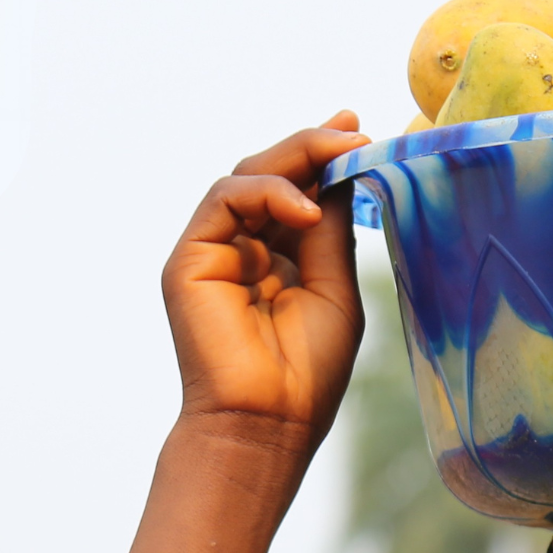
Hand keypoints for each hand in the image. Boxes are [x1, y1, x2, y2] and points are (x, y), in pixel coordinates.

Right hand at [111, 113, 373, 552]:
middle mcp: (245, 250)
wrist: (268, 422)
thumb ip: (331, 231)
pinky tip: (303, 210)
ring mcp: (215, 252)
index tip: (361, 130)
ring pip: (247, 177)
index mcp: (281, 260)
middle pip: (273, 176)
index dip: (326, 158)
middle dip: (314, 147)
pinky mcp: (191, 258)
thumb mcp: (336, 289)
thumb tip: (342, 169)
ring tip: (340, 155)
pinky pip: (224, 199)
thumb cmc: (307, 372)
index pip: (300, 193)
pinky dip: (265, 193)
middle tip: (355, 130)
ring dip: (295, 160)